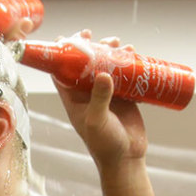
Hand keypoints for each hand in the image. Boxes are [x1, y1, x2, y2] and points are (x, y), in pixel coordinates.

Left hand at [53, 31, 147, 168]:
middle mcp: (88, 95)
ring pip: (106, 67)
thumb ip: (99, 98)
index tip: (66, 37)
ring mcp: (107, 95)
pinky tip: (134, 53)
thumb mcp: (97, 120)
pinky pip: (125, 75)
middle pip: (86, 65)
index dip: (62, 55)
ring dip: (111, 53)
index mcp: (73, 100)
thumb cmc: (105, 144)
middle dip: (90, 48)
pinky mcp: (125, 97)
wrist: (126, 159)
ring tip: (118, 43)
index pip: (62, 73)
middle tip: (96, 36)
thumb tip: (103, 73)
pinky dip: (129, 63)